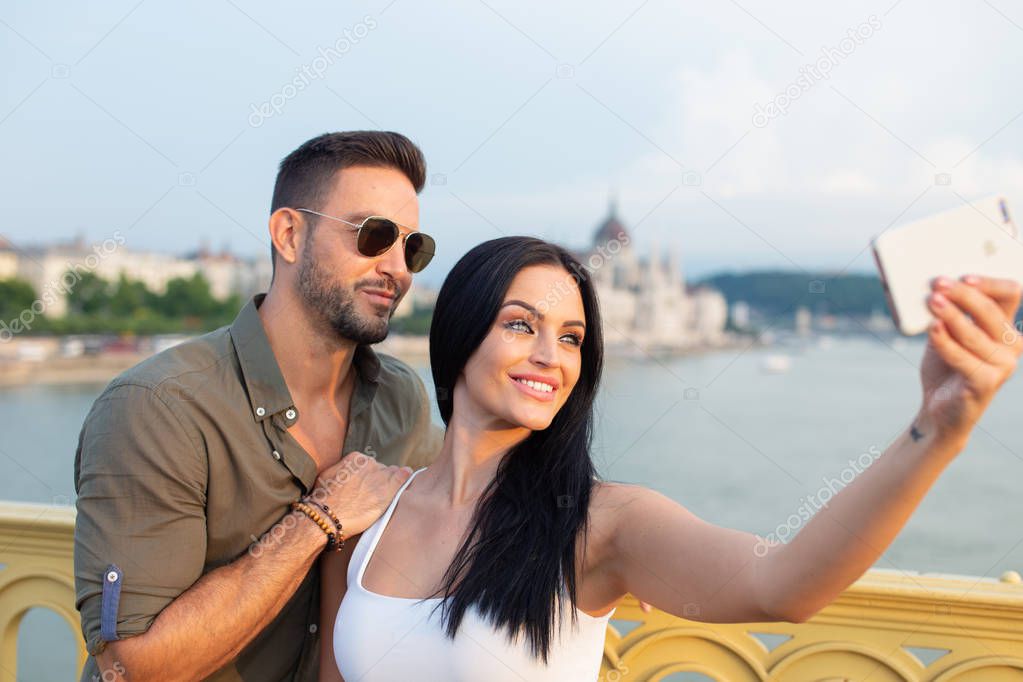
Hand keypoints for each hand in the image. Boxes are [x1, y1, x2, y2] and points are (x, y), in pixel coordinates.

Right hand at [308, 451, 411, 537]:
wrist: (327, 516)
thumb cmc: (323, 499)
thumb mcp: (328, 475)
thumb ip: (341, 469)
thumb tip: (345, 470)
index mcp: (356, 458)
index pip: (369, 463)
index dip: (368, 475)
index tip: (365, 484)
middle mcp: (369, 463)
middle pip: (381, 469)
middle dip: (378, 479)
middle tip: (371, 493)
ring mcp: (380, 475)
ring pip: (392, 474)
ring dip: (390, 482)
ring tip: (384, 492)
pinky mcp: (389, 489)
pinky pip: (402, 477)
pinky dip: (405, 476)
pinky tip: (407, 475)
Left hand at [919, 274, 1021, 445]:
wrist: (939, 409)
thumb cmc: (945, 366)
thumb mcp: (945, 333)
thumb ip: (946, 312)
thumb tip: (934, 288)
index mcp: (1003, 326)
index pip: (1009, 294)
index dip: (989, 283)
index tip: (964, 276)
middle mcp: (1010, 344)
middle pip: (990, 311)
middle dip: (963, 295)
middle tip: (938, 284)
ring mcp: (1002, 364)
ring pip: (975, 333)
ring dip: (951, 314)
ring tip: (931, 302)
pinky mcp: (986, 382)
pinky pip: (962, 357)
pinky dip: (945, 341)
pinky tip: (933, 328)